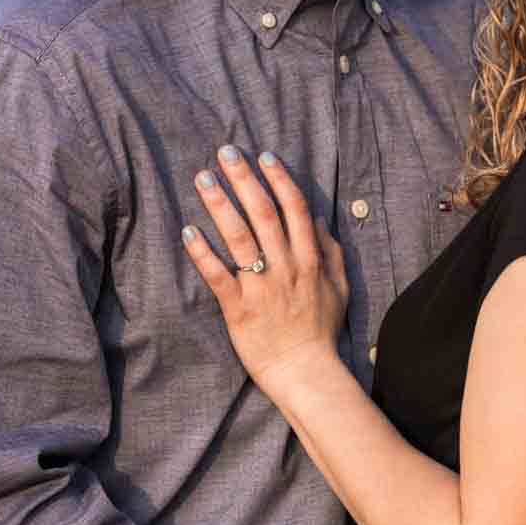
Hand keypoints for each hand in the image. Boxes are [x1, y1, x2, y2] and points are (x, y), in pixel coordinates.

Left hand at [182, 145, 348, 391]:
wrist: (306, 371)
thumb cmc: (320, 329)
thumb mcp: (338, 286)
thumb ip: (329, 250)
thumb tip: (317, 220)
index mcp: (310, 259)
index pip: (294, 209)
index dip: (279, 179)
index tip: (263, 156)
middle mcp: (286, 267)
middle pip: (264, 213)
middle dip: (244, 179)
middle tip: (226, 152)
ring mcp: (261, 287)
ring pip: (239, 238)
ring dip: (220, 205)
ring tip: (203, 179)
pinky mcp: (239, 308)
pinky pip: (217, 276)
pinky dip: (202, 253)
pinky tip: (187, 230)